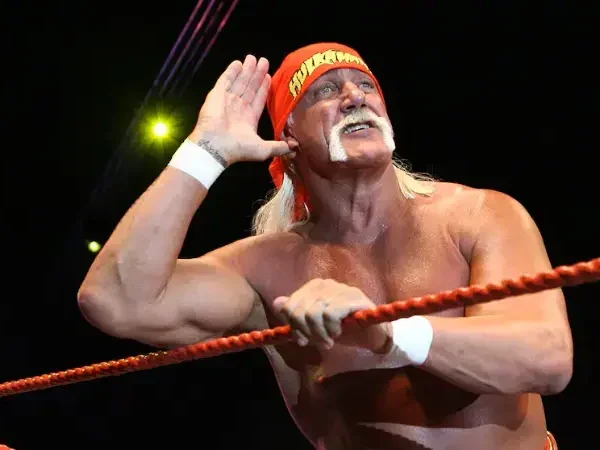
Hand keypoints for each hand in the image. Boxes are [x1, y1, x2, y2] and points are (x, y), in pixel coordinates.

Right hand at [189, 55, 291, 164]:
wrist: (215, 147)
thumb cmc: (238, 148)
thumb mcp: (263, 150)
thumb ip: (279, 146)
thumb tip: (295, 148)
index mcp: (249, 118)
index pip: (258, 99)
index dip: (264, 88)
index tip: (269, 76)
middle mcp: (238, 108)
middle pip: (250, 87)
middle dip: (257, 74)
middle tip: (264, 61)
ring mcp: (227, 100)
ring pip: (239, 81)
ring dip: (246, 70)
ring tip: (253, 57)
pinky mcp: (216, 95)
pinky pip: (225, 80)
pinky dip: (231, 72)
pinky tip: (238, 63)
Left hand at [272, 278, 390, 350]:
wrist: (373, 334)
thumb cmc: (343, 328)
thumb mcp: (315, 326)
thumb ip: (297, 315)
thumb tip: (278, 303)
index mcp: (313, 287)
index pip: (288, 306)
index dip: (293, 326)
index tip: (303, 339)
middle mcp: (325, 284)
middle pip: (299, 310)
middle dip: (306, 332)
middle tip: (319, 343)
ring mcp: (340, 289)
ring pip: (313, 312)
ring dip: (319, 333)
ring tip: (329, 340)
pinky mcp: (354, 298)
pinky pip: (330, 313)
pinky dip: (331, 328)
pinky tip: (338, 333)